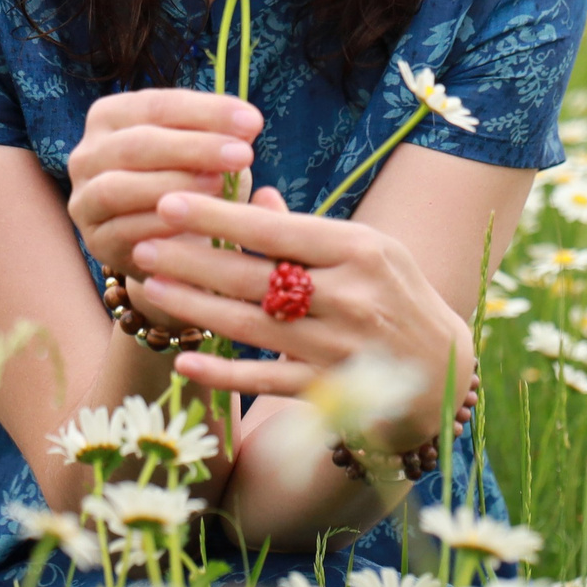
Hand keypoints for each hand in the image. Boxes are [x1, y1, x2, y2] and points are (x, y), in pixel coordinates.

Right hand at [65, 90, 261, 282]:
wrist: (175, 244)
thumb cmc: (192, 184)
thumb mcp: (205, 152)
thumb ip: (219, 134)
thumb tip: (246, 123)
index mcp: (111, 117)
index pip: (157, 106)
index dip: (205, 111)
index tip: (252, 122)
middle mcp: (87, 154)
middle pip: (136, 144)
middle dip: (193, 147)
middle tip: (243, 154)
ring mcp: (84, 199)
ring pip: (118, 187)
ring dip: (172, 184)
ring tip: (220, 185)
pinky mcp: (96, 240)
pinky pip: (123, 230)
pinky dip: (161, 224)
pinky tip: (198, 221)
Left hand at [134, 189, 471, 448]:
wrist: (443, 374)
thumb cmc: (394, 296)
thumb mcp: (367, 253)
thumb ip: (308, 231)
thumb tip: (257, 194)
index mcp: (360, 251)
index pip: (276, 229)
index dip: (219, 216)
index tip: (169, 201)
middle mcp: (351, 297)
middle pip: (254, 277)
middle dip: (191, 260)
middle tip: (142, 244)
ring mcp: (339, 348)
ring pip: (250, 326)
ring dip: (193, 306)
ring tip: (148, 286)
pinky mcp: (330, 392)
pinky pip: (265, 381)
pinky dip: (224, 372)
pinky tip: (185, 358)